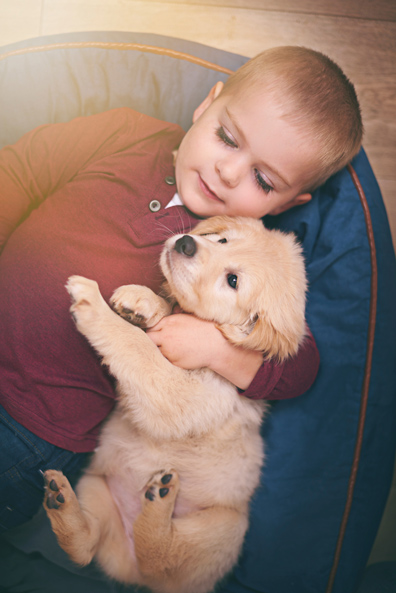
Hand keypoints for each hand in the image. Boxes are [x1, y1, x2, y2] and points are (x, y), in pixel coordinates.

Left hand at [146, 313, 262, 389]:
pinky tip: (179, 356)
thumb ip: (178, 314)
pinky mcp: (174, 362)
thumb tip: (173, 309)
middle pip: (148, 339)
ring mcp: (169, 350)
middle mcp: (166, 336)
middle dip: (151, 341)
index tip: (155, 335)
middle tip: (157, 344)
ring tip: (170, 350)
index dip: (152, 331)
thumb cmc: (205, 328)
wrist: (217, 344)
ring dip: (160, 351)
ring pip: (156, 351)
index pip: (150, 327)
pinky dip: (169, 360)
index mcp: (169, 322)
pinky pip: (166, 361)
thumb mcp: (190, 317)